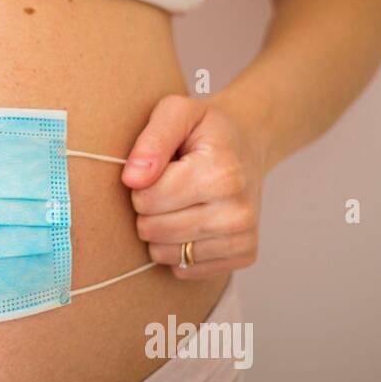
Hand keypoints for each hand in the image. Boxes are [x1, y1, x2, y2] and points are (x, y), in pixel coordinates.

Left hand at [121, 95, 265, 279]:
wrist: (247, 143)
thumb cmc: (205, 129)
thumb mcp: (176, 112)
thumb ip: (151, 140)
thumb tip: (132, 178)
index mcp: (221, 174)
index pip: (147, 198)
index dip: (141, 183)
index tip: (160, 168)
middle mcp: (238, 211)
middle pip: (152, 229)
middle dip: (148, 208)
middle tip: (169, 185)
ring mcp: (243, 237)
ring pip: (164, 254)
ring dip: (160, 230)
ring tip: (181, 202)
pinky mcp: (244, 255)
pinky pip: (184, 270)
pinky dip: (178, 249)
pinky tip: (193, 221)